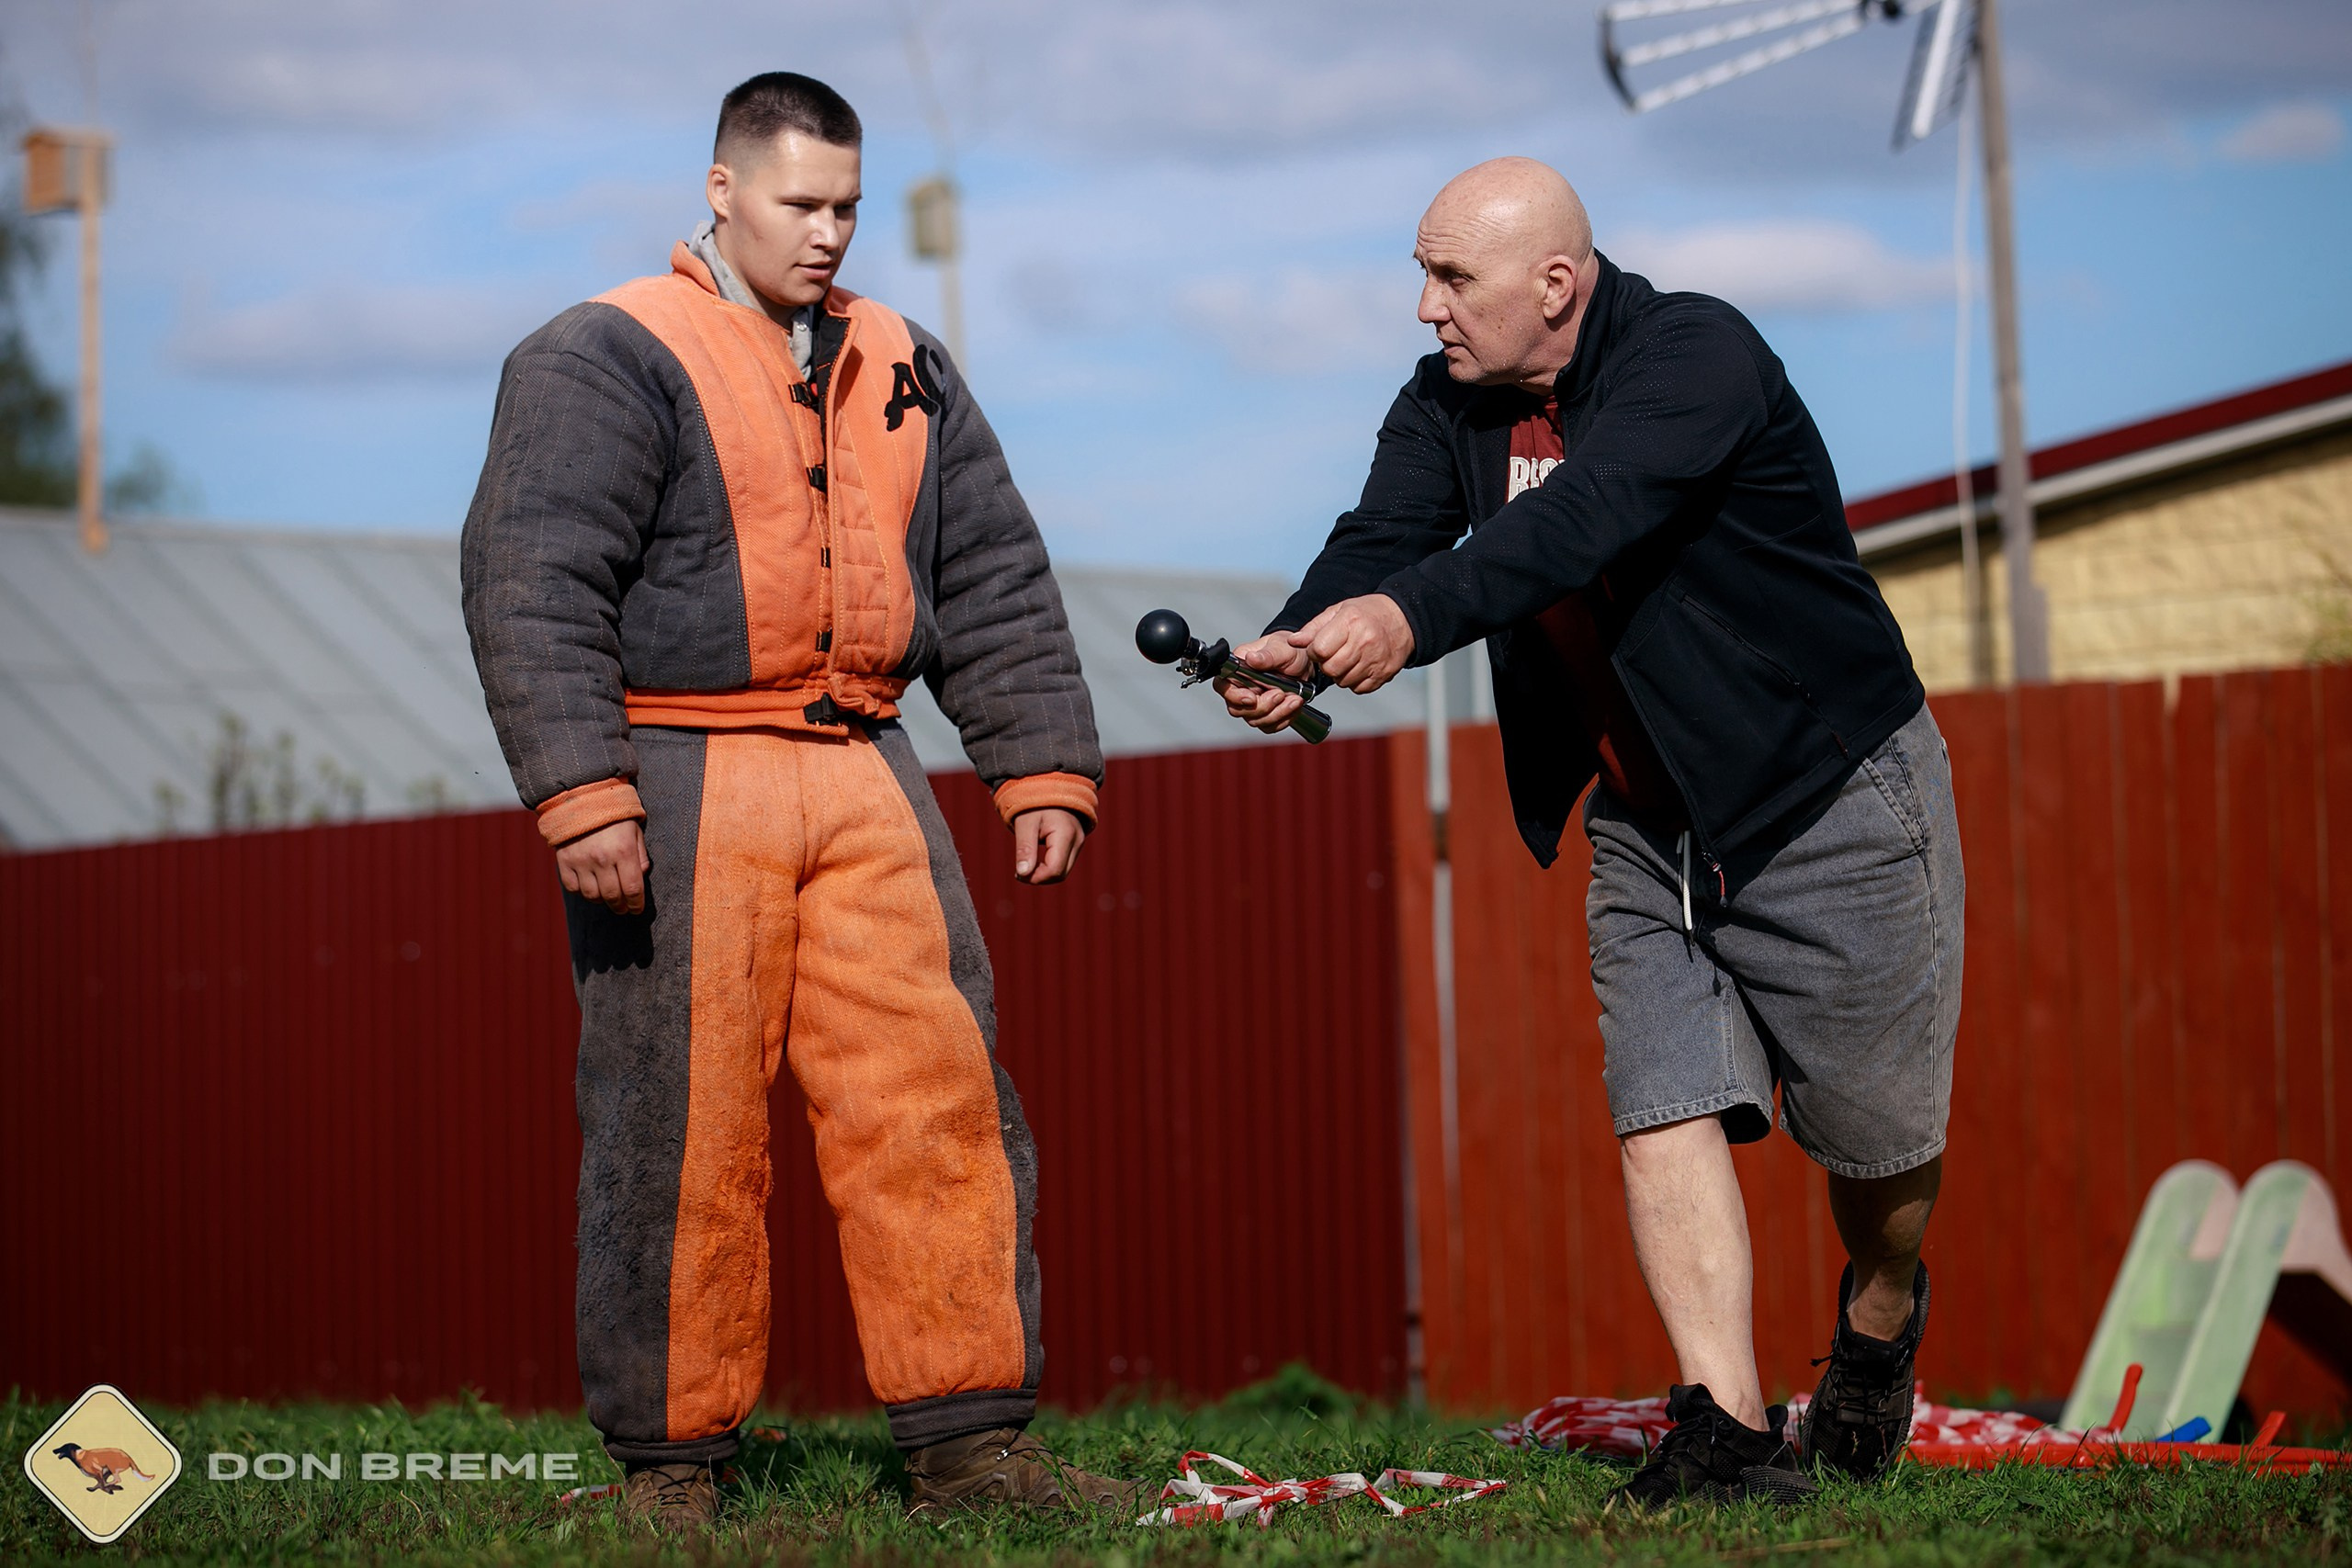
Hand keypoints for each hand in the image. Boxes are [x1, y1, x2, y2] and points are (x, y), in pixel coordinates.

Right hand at [555, 818, 649, 913]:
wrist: (581, 798)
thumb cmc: (614, 815)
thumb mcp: (635, 830)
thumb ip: (641, 855)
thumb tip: (640, 876)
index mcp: (624, 851)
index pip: (633, 889)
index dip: (636, 904)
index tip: (637, 909)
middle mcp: (602, 859)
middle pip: (613, 896)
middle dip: (621, 907)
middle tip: (624, 909)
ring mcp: (581, 861)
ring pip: (592, 896)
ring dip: (602, 901)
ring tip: (607, 897)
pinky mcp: (564, 861)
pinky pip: (573, 888)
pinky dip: (582, 892)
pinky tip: (589, 887)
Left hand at [1012, 808, 1086, 884]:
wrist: (1050, 784)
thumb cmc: (1035, 802)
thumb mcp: (1025, 823)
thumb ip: (1024, 848)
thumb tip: (1023, 873)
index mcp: (1066, 835)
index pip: (1054, 870)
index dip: (1035, 878)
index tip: (1017, 873)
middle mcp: (1078, 840)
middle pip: (1060, 874)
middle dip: (1039, 877)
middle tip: (1019, 872)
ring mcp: (1079, 842)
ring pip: (1063, 871)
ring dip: (1044, 873)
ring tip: (1026, 864)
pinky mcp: (1076, 843)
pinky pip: (1064, 863)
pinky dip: (1049, 866)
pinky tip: (1035, 860)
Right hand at [1213, 634, 1312, 733]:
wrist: (1304, 662)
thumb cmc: (1289, 650)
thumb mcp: (1281, 649)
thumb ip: (1267, 655)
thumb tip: (1251, 658)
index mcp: (1238, 667)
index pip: (1223, 687)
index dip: (1234, 696)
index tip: (1252, 698)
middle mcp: (1241, 686)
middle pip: (1237, 709)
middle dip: (1262, 706)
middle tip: (1281, 693)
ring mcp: (1253, 702)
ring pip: (1255, 720)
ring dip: (1277, 713)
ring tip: (1294, 698)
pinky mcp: (1265, 713)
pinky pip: (1269, 726)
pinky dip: (1284, 719)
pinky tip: (1293, 705)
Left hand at [1292, 594, 1412, 693]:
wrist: (1402, 619)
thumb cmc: (1366, 613)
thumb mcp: (1338, 611)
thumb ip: (1313, 628)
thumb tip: (1293, 642)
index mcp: (1350, 621)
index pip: (1320, 649)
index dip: (1314, 651)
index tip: (1319, 647)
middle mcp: (1364, 641)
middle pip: (1330, 668)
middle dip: (1326, 664)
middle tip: (1333, 655)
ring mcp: (1376, 659)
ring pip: (1343, 681)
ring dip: (1340, 674)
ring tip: (1348, 659)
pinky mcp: (1384, 673)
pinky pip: (1358, 688)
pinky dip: (1355, 681)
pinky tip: (1359, 666)